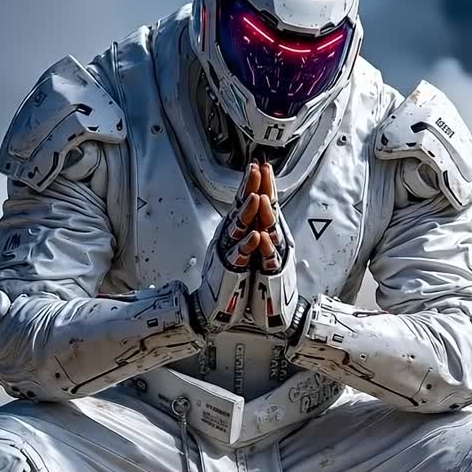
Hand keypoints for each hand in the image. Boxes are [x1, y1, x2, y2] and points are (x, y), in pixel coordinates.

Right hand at [189, 163, 264, 331]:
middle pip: (240, 207)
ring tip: (256, 197)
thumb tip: (250, 209)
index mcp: (234, 230)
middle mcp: (230, 236)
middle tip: (255, 169)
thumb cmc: (227, 276)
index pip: (244, 202)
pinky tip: (254, 237)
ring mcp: (228, 251)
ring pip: (238, 228)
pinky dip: (247, 246)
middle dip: (249, 188)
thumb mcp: (237, 246)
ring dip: (248, 213)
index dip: (252, 184)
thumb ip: (243, 228)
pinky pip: (239, 256)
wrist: (212, 305)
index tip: (259, 166)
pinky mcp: (229, 269)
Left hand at [247, 162, 300, 333]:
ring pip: (271, 233)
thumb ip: (263, 232)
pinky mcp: (272, 276)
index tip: (260, 165)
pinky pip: (267, 260)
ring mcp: (275, 258)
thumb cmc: (268, 281)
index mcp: (269, 234)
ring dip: (266, 214)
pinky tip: (260, 237)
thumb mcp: (262, 252)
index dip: (264, 185)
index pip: (267, 205)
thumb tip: (261, 212)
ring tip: (262, 197)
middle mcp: (274, 242)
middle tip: (264, 169)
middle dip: (267, 190)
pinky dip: (263, 248)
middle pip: (271, 212)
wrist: (279, 312)